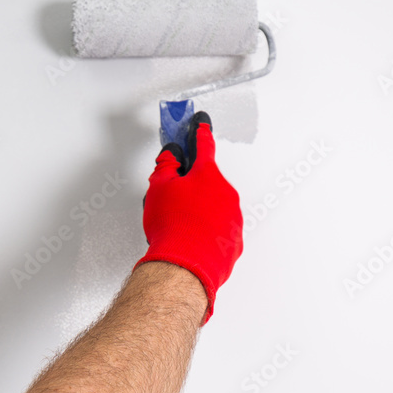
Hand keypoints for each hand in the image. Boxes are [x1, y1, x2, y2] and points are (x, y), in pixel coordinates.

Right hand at [136, 113, 243, 324]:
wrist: (186, 267)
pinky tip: (189, 241)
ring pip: (214, 208)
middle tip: (173, 200)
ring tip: (179, 227)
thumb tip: (171, 157)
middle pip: (208, 182)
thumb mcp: (158, 188)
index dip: (200, 134)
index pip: (204, 146)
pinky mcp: (234, 242)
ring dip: (199, 213)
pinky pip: (218, 231)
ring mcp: (233, 219)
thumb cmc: (174, 228)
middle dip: (192, 188)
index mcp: (208, 175)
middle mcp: (226, 194)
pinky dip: (206, 233)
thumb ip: (166, 166)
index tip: (202, 125)